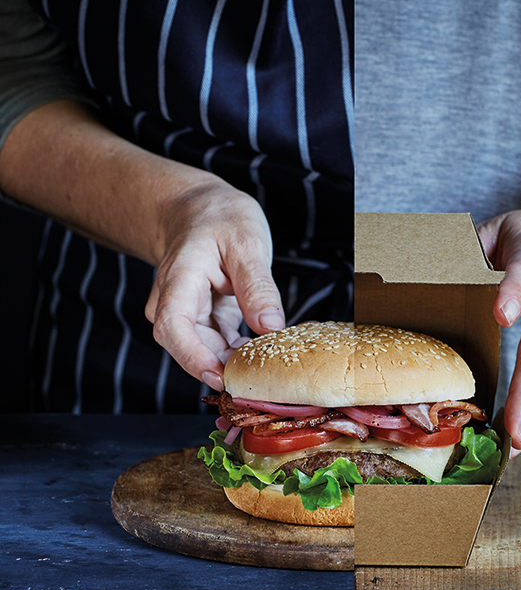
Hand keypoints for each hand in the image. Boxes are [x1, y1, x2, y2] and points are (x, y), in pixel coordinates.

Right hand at [144, 182, 284, 391]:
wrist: (200, 210)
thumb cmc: (219, 219)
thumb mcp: (247, 243)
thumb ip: (258, 286)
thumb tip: (271, 327)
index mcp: (179, 280)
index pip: (174, 327)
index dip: (194, 358)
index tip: (221, 377)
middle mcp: (175, 304)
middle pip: (190, 348)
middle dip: (226, 368)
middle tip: (266, 379)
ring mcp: (190, 316)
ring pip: (209, 352)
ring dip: (240, 362)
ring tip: (276, 363)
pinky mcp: (206, 322)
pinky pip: (222, 346)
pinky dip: (245, 353)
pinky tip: (270, 351)